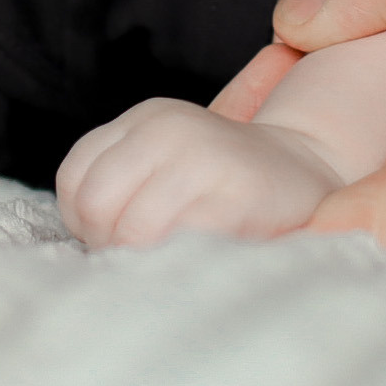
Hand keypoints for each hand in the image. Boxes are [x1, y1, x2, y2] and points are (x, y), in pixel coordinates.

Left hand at [55, 97, 343, 246]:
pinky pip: (181, 242)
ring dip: (141, 262)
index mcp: (145, 119)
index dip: (83, 223)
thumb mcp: (166, 162)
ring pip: (132, 228)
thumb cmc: (226, 183)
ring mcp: (204, 158)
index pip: (75, 177)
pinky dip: (177, 266)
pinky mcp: (237, 196)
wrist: (309, 174)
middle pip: (96, 204)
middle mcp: (169, 129)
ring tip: (166, 267)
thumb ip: (123, 185)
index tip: (111, 241)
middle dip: (108, 246)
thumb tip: (84, 243)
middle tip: (138, 262)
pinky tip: (194, 267)